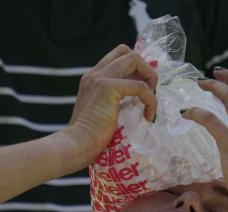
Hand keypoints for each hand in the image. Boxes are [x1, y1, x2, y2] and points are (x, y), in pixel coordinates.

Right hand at [64, 44, 157, 167]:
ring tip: (150, 102)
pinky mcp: (108, 88)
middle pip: (126, 51)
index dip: (135, 69)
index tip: (142, 91)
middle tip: (149, 92)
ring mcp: (100, 78)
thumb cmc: (88, 138)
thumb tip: (136, 105)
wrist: (77, 145)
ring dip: (149, 78)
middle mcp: (94, 74)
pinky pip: (140, 86)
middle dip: (144, 68)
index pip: (117, 58)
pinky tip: (148, 117)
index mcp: (92, 79)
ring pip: (134, 59)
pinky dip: (150, 100)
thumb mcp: (102, 114)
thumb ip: (113, 103)